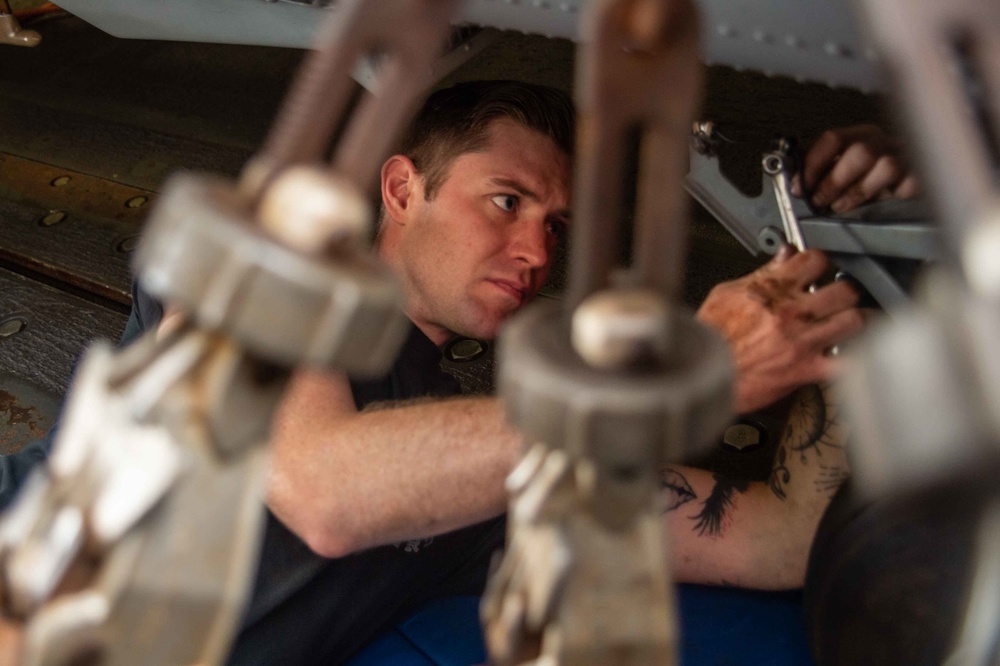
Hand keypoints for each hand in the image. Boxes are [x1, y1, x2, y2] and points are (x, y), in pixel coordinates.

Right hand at [696, 247, 863, 413]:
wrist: (702, 373)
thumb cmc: (711, 337)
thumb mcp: (727, 294)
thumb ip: (760, 273)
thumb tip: (784, 254)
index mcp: (771, 290)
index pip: (815, 260)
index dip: (821, 262)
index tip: (820, 269)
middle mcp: (790, 313)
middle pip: (844, 290)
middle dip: (845, 292)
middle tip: (841, 297)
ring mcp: (802, 341)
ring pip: (854, 321)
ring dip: (855, 321)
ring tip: (850, 322)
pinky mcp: (806, 369)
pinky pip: (846, 363)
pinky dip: (854, 360)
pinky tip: (851, 355)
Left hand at [791, 124, 919, 212]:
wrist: (912, 172)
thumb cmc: (869, 174)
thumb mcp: (843, 167)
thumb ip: (822, 169)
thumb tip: (795, 181)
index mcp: (860, 135)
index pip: (833, 139)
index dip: (812, 164)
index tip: (799, 186)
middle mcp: (883, 142)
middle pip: (860, 152)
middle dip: (834, 180)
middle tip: (818, 200)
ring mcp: (905, 156)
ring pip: (886, 167)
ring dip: (858, 191)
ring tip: (841, 206)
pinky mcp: (920, 175)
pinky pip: (909, 184)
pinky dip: (892, 195)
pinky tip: (879, 202)